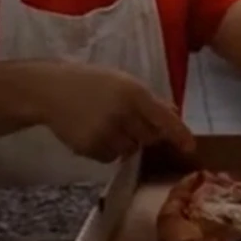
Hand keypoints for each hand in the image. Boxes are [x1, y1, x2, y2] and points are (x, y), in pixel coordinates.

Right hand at [38, 62, 195, 161]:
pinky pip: (109, 158)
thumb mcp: (121, 82)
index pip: (163, 117)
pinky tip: (92, 133)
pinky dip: (105, 150)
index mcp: (134, 92)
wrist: (49, 90)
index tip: (190, 148)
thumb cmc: (90, 83)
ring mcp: (105, 132)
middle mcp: (123, 113)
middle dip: (144, 133)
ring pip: (130, 150)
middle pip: (149, 137)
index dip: (179, 134)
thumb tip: (173, 113)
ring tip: (105, 124)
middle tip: (126, 120)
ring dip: (124, 142)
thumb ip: (147, 99)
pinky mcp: (90, 147)